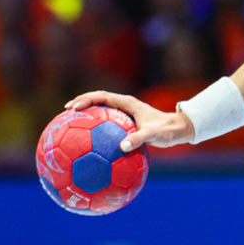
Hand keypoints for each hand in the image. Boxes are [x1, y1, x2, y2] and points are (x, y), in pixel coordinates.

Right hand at [65, 91, 192, 149]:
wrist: (177, 129)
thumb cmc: (166, 130)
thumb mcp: (153, 135)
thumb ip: (138, 139)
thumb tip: (122, 148)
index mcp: (127, 103)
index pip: (102, 97)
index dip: (87, 100)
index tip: (74, 108)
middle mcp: (124, 105)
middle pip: (97, 99)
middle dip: (81, 102)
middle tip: (66, 111)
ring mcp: (124, 112)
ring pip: (101, 109)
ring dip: (87, 113)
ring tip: (71, 122)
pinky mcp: (125, 122)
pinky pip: (106, 122)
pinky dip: (96, 127)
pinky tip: (89, 141)